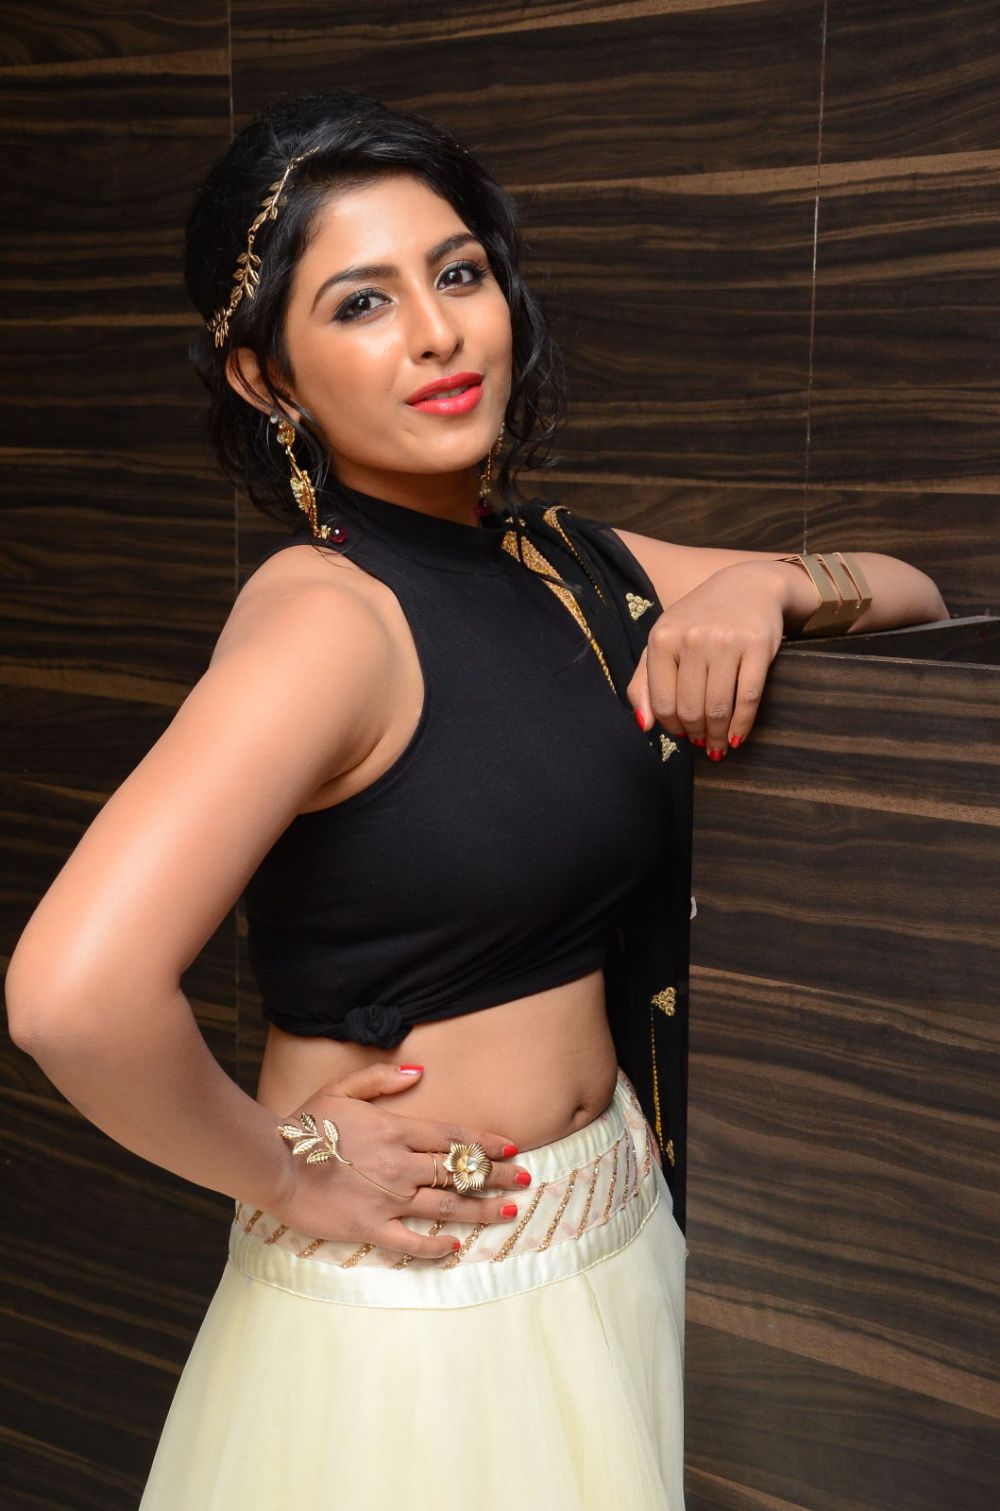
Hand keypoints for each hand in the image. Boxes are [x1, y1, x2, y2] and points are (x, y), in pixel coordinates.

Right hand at [270, 1062, 531, 1259]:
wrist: (274, 1162)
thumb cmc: (305, 1123)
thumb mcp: (342, 1088)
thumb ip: (382, 1079)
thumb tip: (419, 1072)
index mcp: (397, 1129)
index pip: (453, 1136)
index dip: (485, 1142)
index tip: (511, 1149)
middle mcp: (401, 1164)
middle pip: (459, 1170)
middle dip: (495, 1176)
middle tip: (524, 1181)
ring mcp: (388, 1198)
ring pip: (446, 1204)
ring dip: (480, 1209)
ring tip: (507, 1212)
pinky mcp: (371, 1227)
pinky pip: (411, 1241)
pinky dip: (436, 1246)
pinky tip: (455, 1246)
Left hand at [628, 561, 784, 759]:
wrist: (749, 586)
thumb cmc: (700, 620)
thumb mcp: (664, 641)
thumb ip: (644, 682)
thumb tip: (644, 726)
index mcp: (662, 638)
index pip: (661, 702)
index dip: (671, 726)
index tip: (681, 734)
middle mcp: (691, 638)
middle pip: (690, 709)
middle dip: (696, 734)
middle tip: (702, 743)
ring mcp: (725, 641)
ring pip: (718, 707)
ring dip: (718, 736)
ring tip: (718, 745)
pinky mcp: (758, 645)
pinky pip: (748, 698)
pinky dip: (742, 725)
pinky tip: (737, 737)